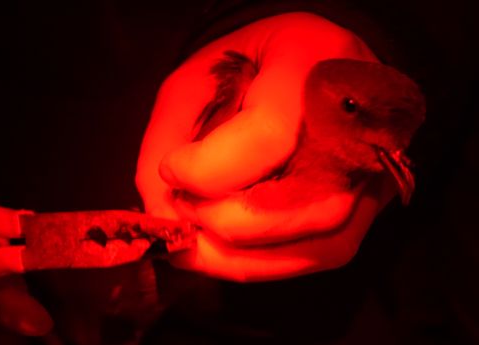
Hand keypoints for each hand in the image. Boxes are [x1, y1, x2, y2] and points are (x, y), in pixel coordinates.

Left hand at [136, 12, 396, 281]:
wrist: (300, 65)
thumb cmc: (240, 68)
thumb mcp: (191, 83)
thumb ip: (168, 139)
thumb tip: (163, 214)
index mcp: (315, 58)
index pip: (270, 135)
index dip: (210, 169)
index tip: (171, 170)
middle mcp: (365, 117)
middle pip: (310, 202)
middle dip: (226, 222)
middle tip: (179, 209)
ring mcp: (379, 166)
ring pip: (323, 243)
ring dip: (243, 257)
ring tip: (193, 241)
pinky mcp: (372, 202)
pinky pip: (325, 252)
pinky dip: (265, 264)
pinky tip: (222, 249)